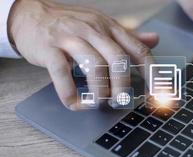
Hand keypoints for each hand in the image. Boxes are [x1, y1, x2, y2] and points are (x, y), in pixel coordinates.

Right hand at [8, 0, 158, 110]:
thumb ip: (129, 36)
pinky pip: (62, 74)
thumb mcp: (103, 26)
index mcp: (110, 27)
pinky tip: (77, 104)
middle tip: (123, 102)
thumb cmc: (71, 25)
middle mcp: (93, 30)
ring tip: (101, 103)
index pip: (139, 50)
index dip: (153, 74)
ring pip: (94, 67)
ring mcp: (70, 38)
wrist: (31, 15)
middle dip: (124, 86)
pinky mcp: (49, 49)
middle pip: (118, 60)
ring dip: (101, 92)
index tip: (160, 94)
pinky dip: (71, 94)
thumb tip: (155, 40)